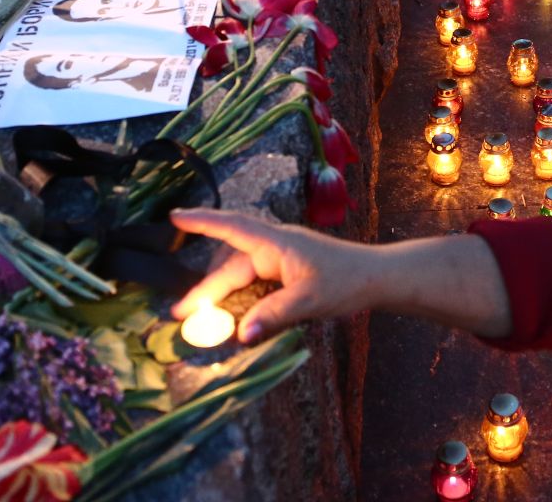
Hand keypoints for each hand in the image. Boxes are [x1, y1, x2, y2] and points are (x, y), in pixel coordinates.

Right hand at [172, 209, 378, 342]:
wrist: (377, 277)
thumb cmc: (346, 281)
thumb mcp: (309, 300)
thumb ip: (273, 315)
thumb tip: (240, 335)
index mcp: (276, 243)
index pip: (232, 228)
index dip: (202, 223)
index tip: (174, 217)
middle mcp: (274, 247)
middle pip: (232, 267)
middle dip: (207, 289)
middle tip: (181, 314)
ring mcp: (281, 258)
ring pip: (243, 275)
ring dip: (223, 294)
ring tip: (200, 317)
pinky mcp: (288, 271)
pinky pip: (256, 282)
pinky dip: (241, 297)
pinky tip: (233, 314)